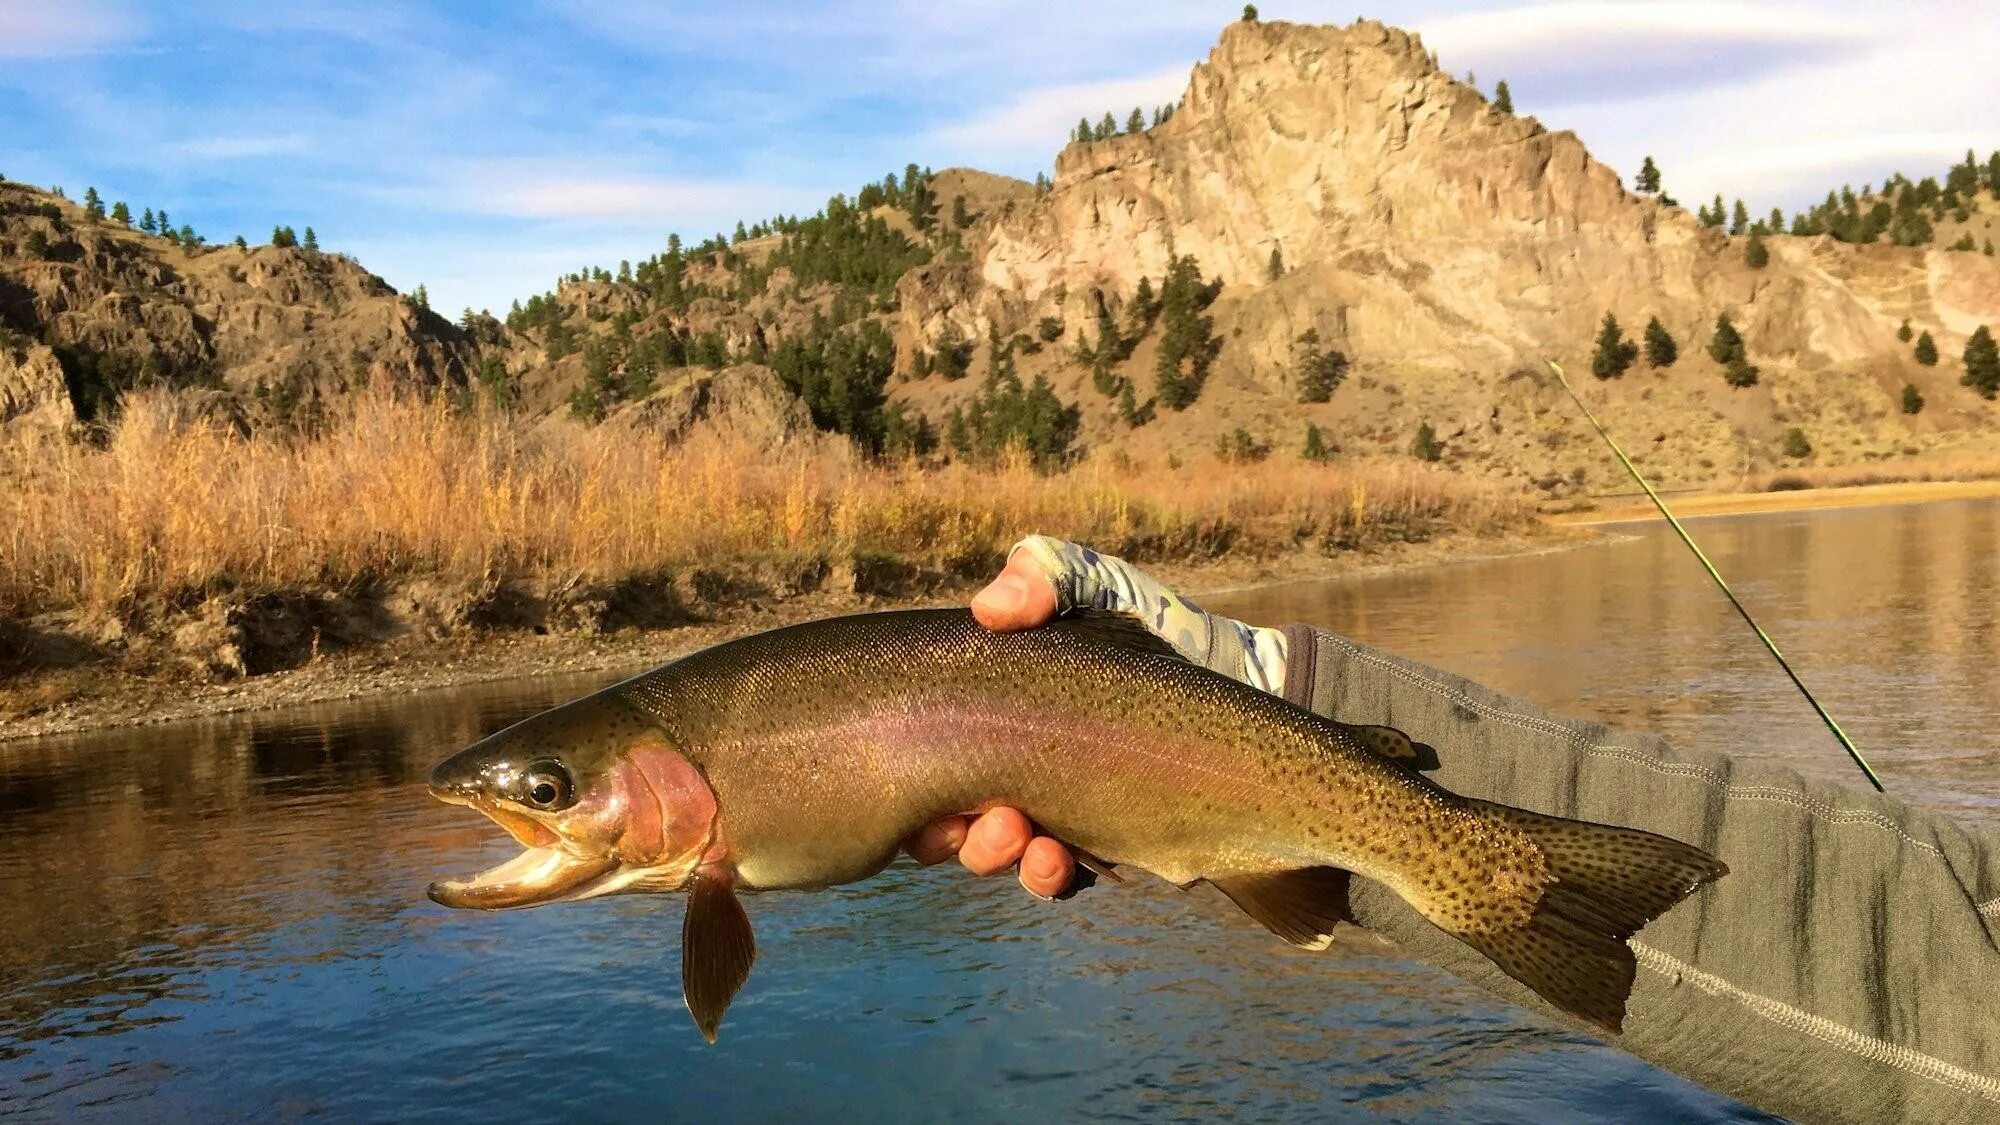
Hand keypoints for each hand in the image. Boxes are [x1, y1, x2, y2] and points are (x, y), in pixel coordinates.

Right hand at [902, 537, 1286, 896]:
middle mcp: (1015, 766)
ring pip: (1000, 853)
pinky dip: (1046, 875)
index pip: (925, 755)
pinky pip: (1060, 877)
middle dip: (945, 831)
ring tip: (1020, 840)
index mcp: (996, 714)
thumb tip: (990, 609)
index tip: (920, 784)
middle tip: (973, 820)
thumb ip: (1049, 577)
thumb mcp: (1103, 589)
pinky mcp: (1109, 846)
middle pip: (946, 816)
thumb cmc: (1161, 631)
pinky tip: (1059, 859)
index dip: (909, 778)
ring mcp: (1059, 811)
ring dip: (993, 855)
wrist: (1256, 684)